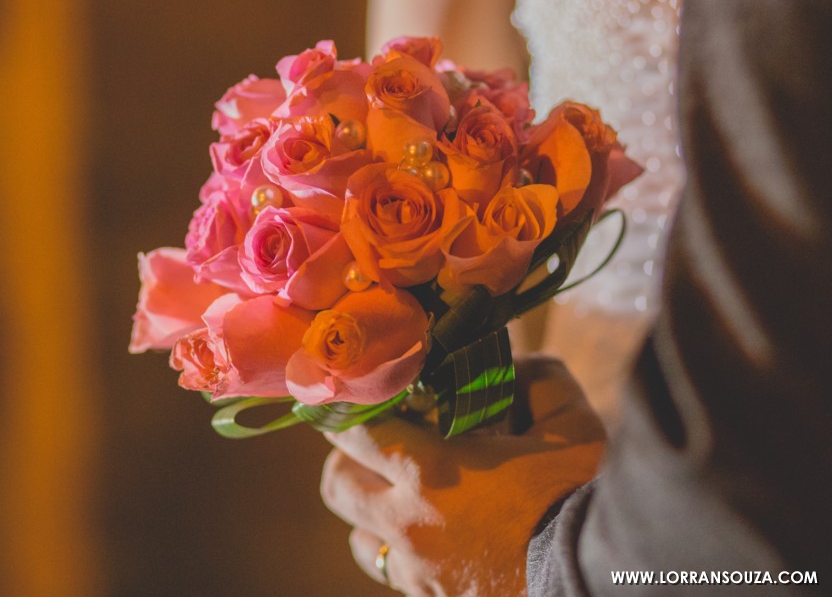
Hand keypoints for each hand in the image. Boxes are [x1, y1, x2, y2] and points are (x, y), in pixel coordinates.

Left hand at [320, 354, 604, 595]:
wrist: (603, 579)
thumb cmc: (584, 498)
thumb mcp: (570, 425)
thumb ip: (538, 382)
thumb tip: (516, 365)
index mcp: (431, 470)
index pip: (355, 431)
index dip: (351, 410)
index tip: (361, 396)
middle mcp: (408, 523)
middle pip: (337, 486)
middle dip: (348, 460)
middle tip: (374, 446)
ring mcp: (417, 570)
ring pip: (358, 538)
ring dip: (368, 514)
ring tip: (398, 498)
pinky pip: (395, 574)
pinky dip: (401, 553)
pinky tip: (433, 539)